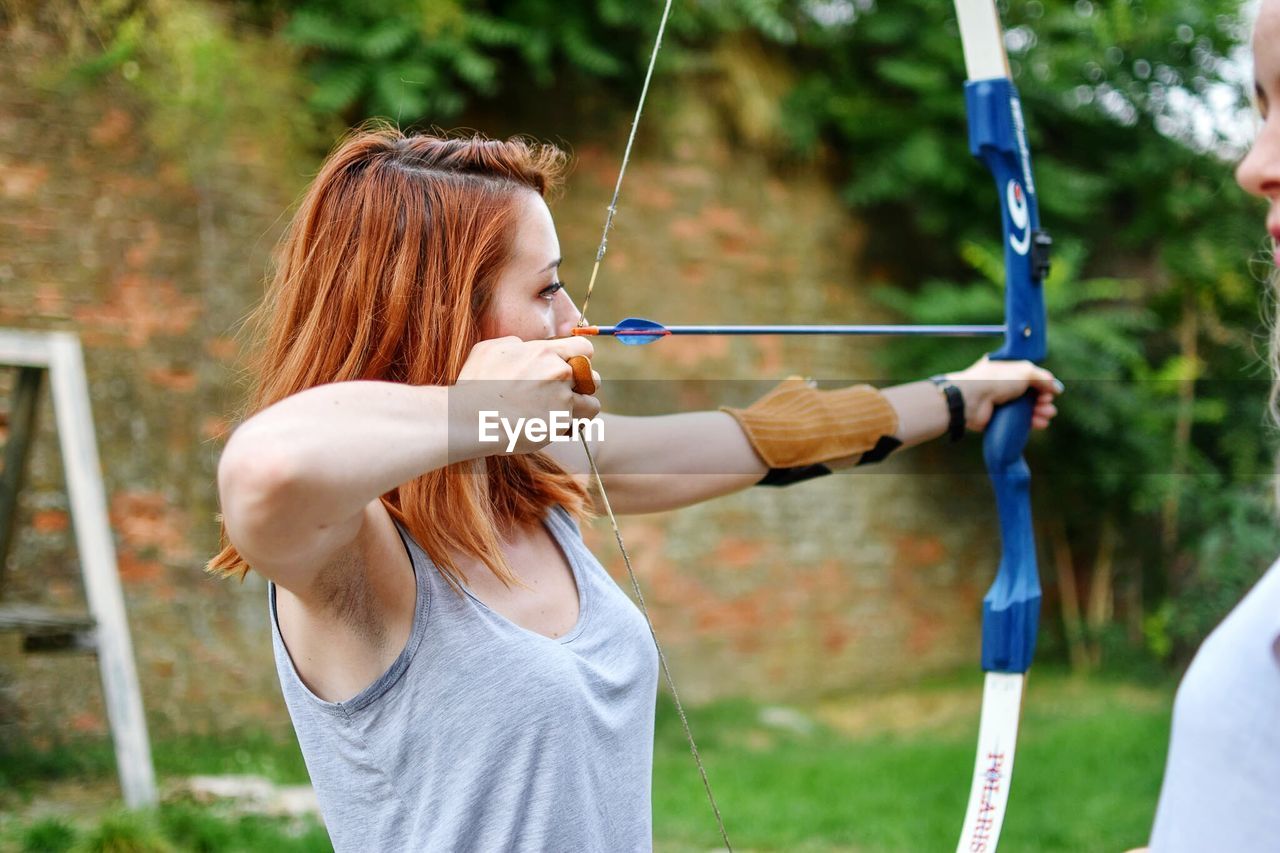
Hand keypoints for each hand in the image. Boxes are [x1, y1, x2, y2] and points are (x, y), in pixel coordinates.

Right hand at [455, 336, 601, 454]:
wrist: (472, 416)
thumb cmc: (476, 384)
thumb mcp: (491, 349)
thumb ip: (515, 345)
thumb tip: (524, 347)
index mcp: (545, 352)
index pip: (584, 347)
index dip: (582, 358)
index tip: (572, 367)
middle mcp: (559, 373)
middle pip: (592, 376)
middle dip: (583, 385)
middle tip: (565, 393)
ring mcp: (562, 398)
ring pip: (591, 402)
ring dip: (581, 407)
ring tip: (563, 412)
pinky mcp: (561, 422)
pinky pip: (579, 423)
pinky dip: (572, 425)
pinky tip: (557, 425)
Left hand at [942, 356, 1061, 432]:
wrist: (970, 399)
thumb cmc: (995, 380)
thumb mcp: (1024, 371)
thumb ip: (1043, 378)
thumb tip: (1057, 387)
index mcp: (1006, 368)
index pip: (1029, 376)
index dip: (1043, 384)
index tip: (1051, 391)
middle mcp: (1002, 384)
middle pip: (1030, 394)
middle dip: (1044, 400)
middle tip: (1047, 405)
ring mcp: (1000, 402)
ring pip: (1026, 409)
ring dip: (1040, 412)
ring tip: (1047, 415)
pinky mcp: (998, 418)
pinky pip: (1019, 421)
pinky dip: (1032, 422)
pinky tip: (1041, 424)